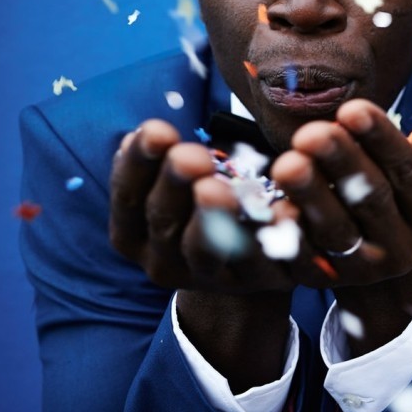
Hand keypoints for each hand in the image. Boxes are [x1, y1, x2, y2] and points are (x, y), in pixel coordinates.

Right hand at [109, 119, 316, 293]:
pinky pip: (261, 259)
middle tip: (190, 155)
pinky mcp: (253, 282)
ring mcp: (207, 278)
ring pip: (204, 250)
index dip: (138, 163)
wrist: (246, 263)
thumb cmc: (203, 208)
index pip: (128, 197)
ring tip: (218, 188)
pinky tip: (283, 210)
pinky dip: (269, 234)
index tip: (157, 129)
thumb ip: (165, 162)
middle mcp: (163, 262)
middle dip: (175, 184)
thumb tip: (151, 133)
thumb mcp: (177, 186)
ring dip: (211, 217)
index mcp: (135, 234)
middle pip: (163, 221)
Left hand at [270, 98, 411, 288]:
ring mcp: (365, 270)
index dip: (381, 140)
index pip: (406, 171)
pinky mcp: (326, 281)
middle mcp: (403, 249)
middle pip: (372, 199)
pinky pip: (305, 258)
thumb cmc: (400, 199)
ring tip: (288, 162)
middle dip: (341, 162)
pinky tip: (274, 208)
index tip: (352, 109)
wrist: (381, 263)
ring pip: (337, 229)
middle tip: (312, 133)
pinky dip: (290, 233)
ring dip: (311, 194)